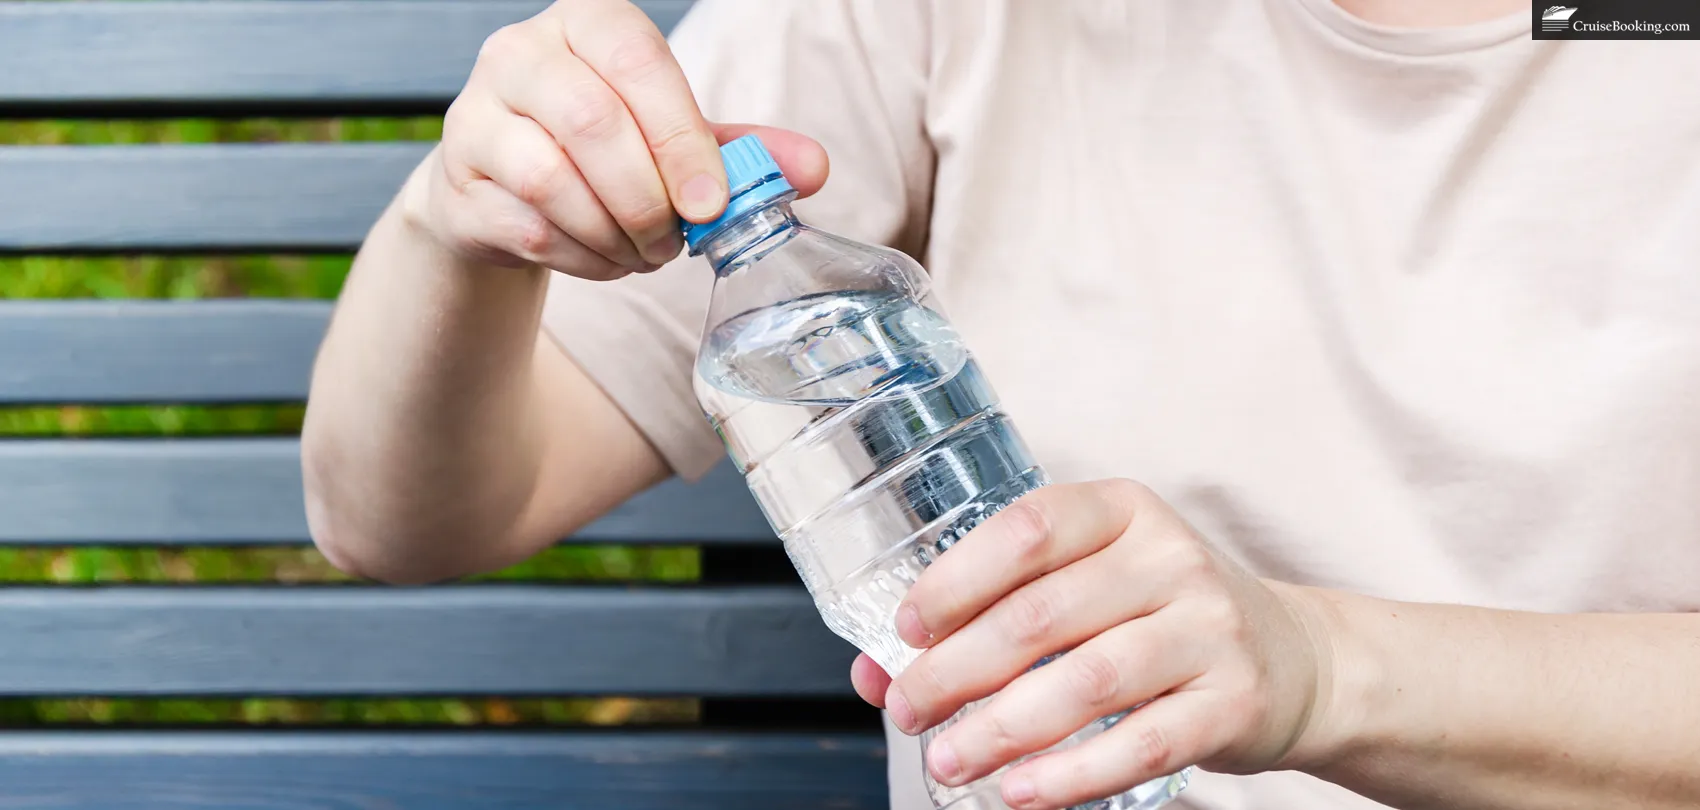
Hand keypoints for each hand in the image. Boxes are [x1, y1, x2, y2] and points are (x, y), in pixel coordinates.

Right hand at [402, 0, 828, 277]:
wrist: (506, 191)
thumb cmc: (605, 151)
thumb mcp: (677, 140)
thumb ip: (741, 151)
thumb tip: (814, 169)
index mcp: (587, 24)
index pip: (637, 62)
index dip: (681, 139)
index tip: (712, 204)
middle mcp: (520, 53)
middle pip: (592, 123)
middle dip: (648, 199)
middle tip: (676, 242)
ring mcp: (476, 116)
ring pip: (550, 181)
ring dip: (614, 234)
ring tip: (643, 255)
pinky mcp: (456, 183)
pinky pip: (527, 228)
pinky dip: (581, 258)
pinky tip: (604, 262)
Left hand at [850, 479, 1339, 809]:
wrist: (1294, 658)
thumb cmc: (1156, 614)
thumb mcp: (1087, 586)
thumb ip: (989, 616)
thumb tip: (875, 673)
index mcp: (1120, 510)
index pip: (1029, 529)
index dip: (957, 579)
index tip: (907, 630)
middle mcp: (1169, 558)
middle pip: (1044, 614)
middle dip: (958, 669)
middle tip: (907, 709)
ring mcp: (1209, 628)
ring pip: (1089, 681)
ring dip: (1004, 728)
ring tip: (948, 760)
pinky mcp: (1233, 701)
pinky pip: (1143, 741)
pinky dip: (1073, 773)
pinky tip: (1020, 791)